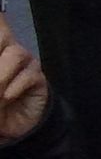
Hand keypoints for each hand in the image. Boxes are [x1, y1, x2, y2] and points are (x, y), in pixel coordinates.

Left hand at [0, 21, 47, 145]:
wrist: (11, 125)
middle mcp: (8, 50)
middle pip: (3, 33)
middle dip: (0, 42)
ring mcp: (25, 63)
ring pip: (15, 54)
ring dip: (0, 76)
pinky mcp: (39, 78)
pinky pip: (29, 75)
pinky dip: (14, 88)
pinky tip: (6, 98)